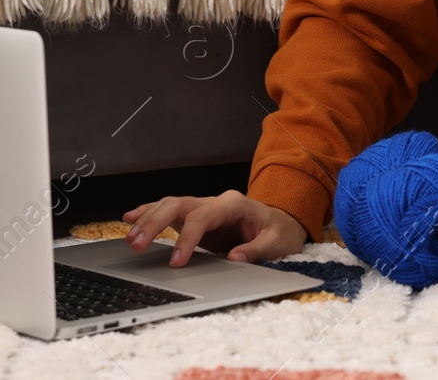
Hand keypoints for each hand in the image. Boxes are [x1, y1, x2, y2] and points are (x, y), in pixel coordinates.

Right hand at [123, 190, 307, 266]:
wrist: (282, 225)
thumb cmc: (279, 232)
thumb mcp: (276, 243)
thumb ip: (256, 249)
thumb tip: (235, 257)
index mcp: (236, 204)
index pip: (204, 217)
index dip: (188, 238)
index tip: (176, 261)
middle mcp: (216, 202)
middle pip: (180, 204)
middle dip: (156, 222)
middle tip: (137, 245)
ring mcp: (204, 207)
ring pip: (170, 205)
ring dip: (148, 219)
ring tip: (129, 238)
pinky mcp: (195, 217)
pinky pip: (169, 211)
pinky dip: (149, 213)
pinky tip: (130, 218)